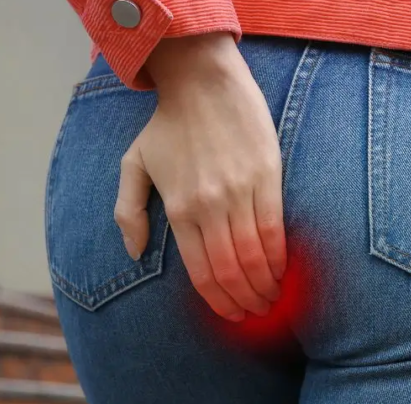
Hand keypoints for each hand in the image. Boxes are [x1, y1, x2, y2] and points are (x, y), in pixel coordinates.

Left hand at [115, 32, 285, 321]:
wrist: (203, 82)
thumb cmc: (167, 123)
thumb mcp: (133, 164)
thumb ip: (127, 211)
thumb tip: (135, 251)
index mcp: (178, 208)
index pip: (202, 270)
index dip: (219, 300)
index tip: (231, 314)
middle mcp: (209, 205)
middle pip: (231, 269)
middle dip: (246, 299)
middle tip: (256, 312)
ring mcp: (239, 192)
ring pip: (256, 254)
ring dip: (266, 283)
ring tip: (272, 298)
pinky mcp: (267, 176)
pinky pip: (275, 227)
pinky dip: (280, 255)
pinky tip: (283, 270)